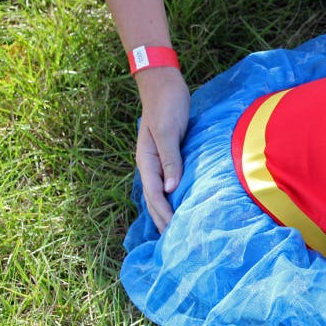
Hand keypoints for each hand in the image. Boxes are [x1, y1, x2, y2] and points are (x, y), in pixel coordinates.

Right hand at [134, 67, 189, 231]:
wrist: (163, 82)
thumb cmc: (167, 104)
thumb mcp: (168, 131)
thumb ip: (169, 160)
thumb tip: (170, 189)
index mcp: (147, 161)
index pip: (155, 195)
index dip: (164, 215)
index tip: (174, 233)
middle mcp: (149, 163)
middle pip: (154, 198)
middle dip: (162, 220)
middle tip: (173, 242)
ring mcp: (156, 159)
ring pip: (159, 191)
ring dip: (165, 211)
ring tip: (173, 230)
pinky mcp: (167, 153)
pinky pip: (167, 180)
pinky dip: (171, 195)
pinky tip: (179, 202)